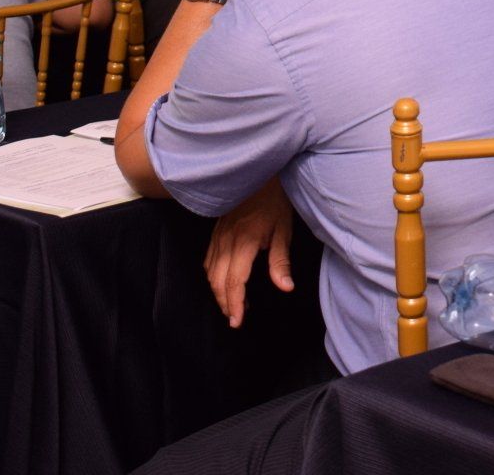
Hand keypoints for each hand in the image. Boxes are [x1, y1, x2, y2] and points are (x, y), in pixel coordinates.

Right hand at [204, 177, 295, 327]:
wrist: (260, 173)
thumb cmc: (275, 200)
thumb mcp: (284, 229)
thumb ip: (281, 261)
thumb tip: (285, 288)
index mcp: (245, 241)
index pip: (235, 280)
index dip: (235, 303)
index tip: (237, 321)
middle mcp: (227, 240)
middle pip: (218, 280)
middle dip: (225, 303)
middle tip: (234, 319)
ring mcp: (219, 235)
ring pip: (209, 271)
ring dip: (217, 292)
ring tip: (231, 305)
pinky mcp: (216, 231)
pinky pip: (207, 259)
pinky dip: (211, 276)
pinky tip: (221, 282)